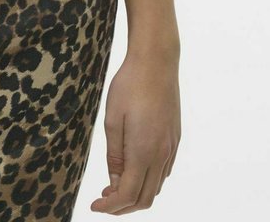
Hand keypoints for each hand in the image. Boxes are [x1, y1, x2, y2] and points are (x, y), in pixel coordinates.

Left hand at [89, 49, 180, 212]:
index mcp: (143, 152)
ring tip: (115, 186)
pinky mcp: (175, 139)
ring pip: (156, 187)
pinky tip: (133, 169)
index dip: (110, 207)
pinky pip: (164, 171)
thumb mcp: (112, 120)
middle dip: (123, 206)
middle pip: (144, 198)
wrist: (156, 62)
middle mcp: (161, 155)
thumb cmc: (129, 86)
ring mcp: (171, 147)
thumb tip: (114, 183)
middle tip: (103, 200)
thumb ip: (114, 155)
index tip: (94, 206)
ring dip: (136, 194)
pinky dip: (148, 180)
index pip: (128, 195)